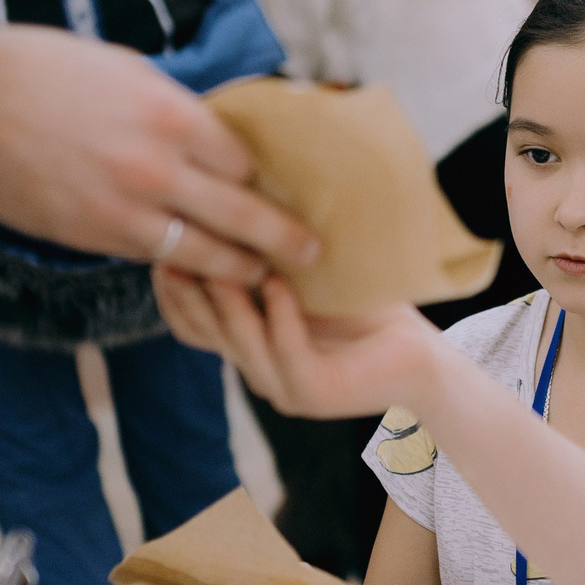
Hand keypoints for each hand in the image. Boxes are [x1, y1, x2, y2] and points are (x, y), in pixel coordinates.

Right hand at [0, 12, 319, 283]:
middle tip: (314, 256)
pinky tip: (194, 270)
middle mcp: (157, 168)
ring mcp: (123, 210)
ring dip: (239, 271)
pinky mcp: (91, 237)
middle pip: (242, 216)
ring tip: (264, 281)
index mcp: (171, 115)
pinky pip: (149, 257)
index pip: (243, 162)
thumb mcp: (127, 70)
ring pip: (202, 255)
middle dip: (284, 241)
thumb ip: (174, 107)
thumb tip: (212, 132)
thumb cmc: (42, 69)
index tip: (279, 189)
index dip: (262, 178)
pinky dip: (175, 264)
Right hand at [153, 269, 440, 418]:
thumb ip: (265, 256)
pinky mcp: (316, 395)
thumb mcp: (303, 276)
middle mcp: (257, 369)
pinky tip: (278, 285)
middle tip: (182, 243)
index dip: (171, 289)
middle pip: (204, 331)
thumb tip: (229, 190)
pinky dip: (280, 319)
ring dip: (231, 301)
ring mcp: (283, 387)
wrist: (420, 351)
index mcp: (248, 343)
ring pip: (241, 343)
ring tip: (226, 258)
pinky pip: (288, 354)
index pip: (189, 324)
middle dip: (189, 288)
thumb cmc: (364, 307)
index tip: (164, 244)